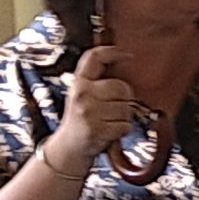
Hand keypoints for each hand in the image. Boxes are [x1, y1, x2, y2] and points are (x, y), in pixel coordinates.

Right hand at [53, 44, 136, 162]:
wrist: (69, 147)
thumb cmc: (83, 118)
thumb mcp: (84, 95)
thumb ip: (99, 81)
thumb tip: (126, 61)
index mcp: (79, 82)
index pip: (94, 57)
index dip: (113, 52)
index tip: (129, 55)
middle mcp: (81, 93)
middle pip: (122, 87)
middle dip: (125, 100)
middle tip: (113, 110)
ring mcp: (87, 111)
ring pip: (126, 109)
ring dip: (124, 118)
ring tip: (109, 122)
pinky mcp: (95, 129)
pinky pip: (125, 126)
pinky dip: (123, 131)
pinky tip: (110, 132)